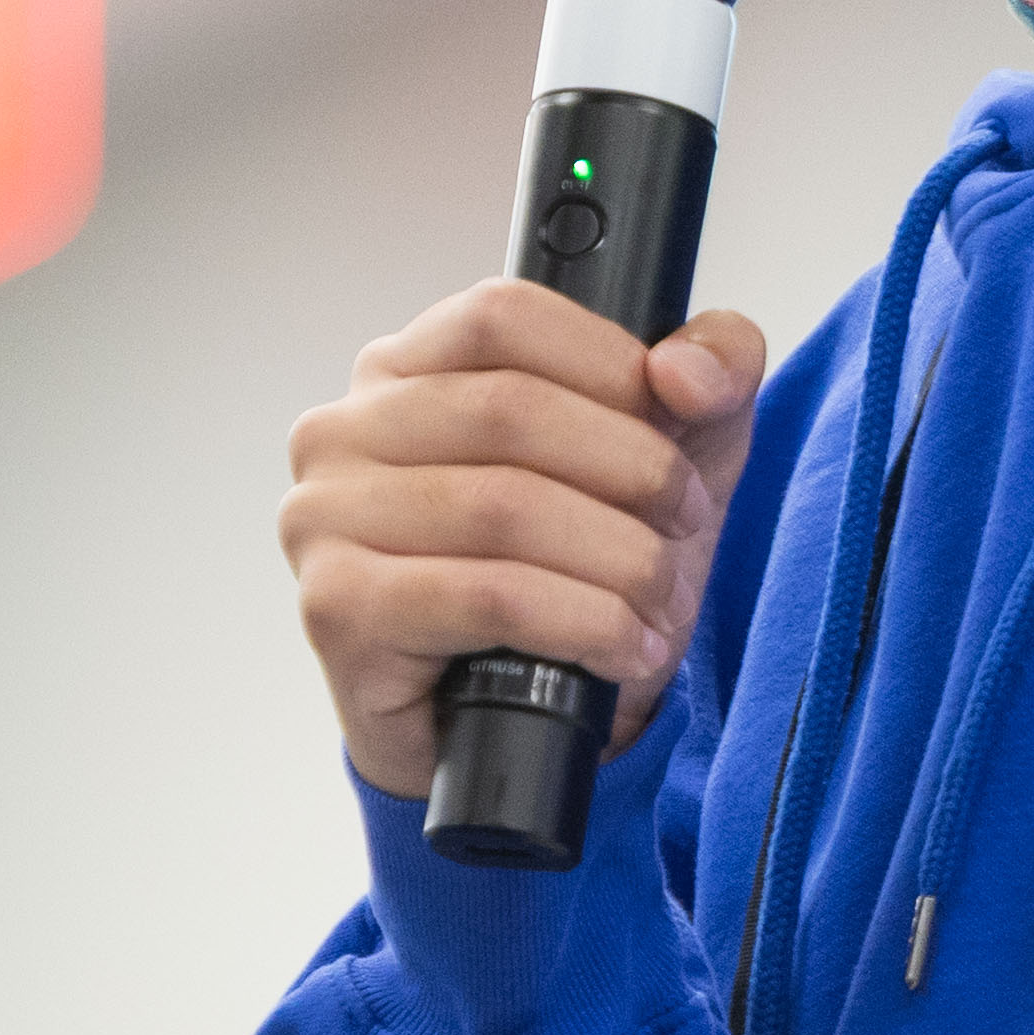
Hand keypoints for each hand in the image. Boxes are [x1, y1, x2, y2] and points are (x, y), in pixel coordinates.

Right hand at [283, 281, 769, 799]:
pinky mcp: (337, 608)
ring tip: (660, 600)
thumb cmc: (571, 571)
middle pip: (511, 409)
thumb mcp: (666, 455)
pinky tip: (621, 648)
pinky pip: (483, 598)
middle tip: (684, 527)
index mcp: (404, 368)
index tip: (677, 430)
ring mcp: (324, 519)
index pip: (503, 315)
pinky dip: (580, 622)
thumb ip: (709, 374)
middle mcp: (343, 431)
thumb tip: (686, 372)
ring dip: (618, 560)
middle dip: (632, 472)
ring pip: (504, 508)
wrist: (515, 719)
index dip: (610, 365)